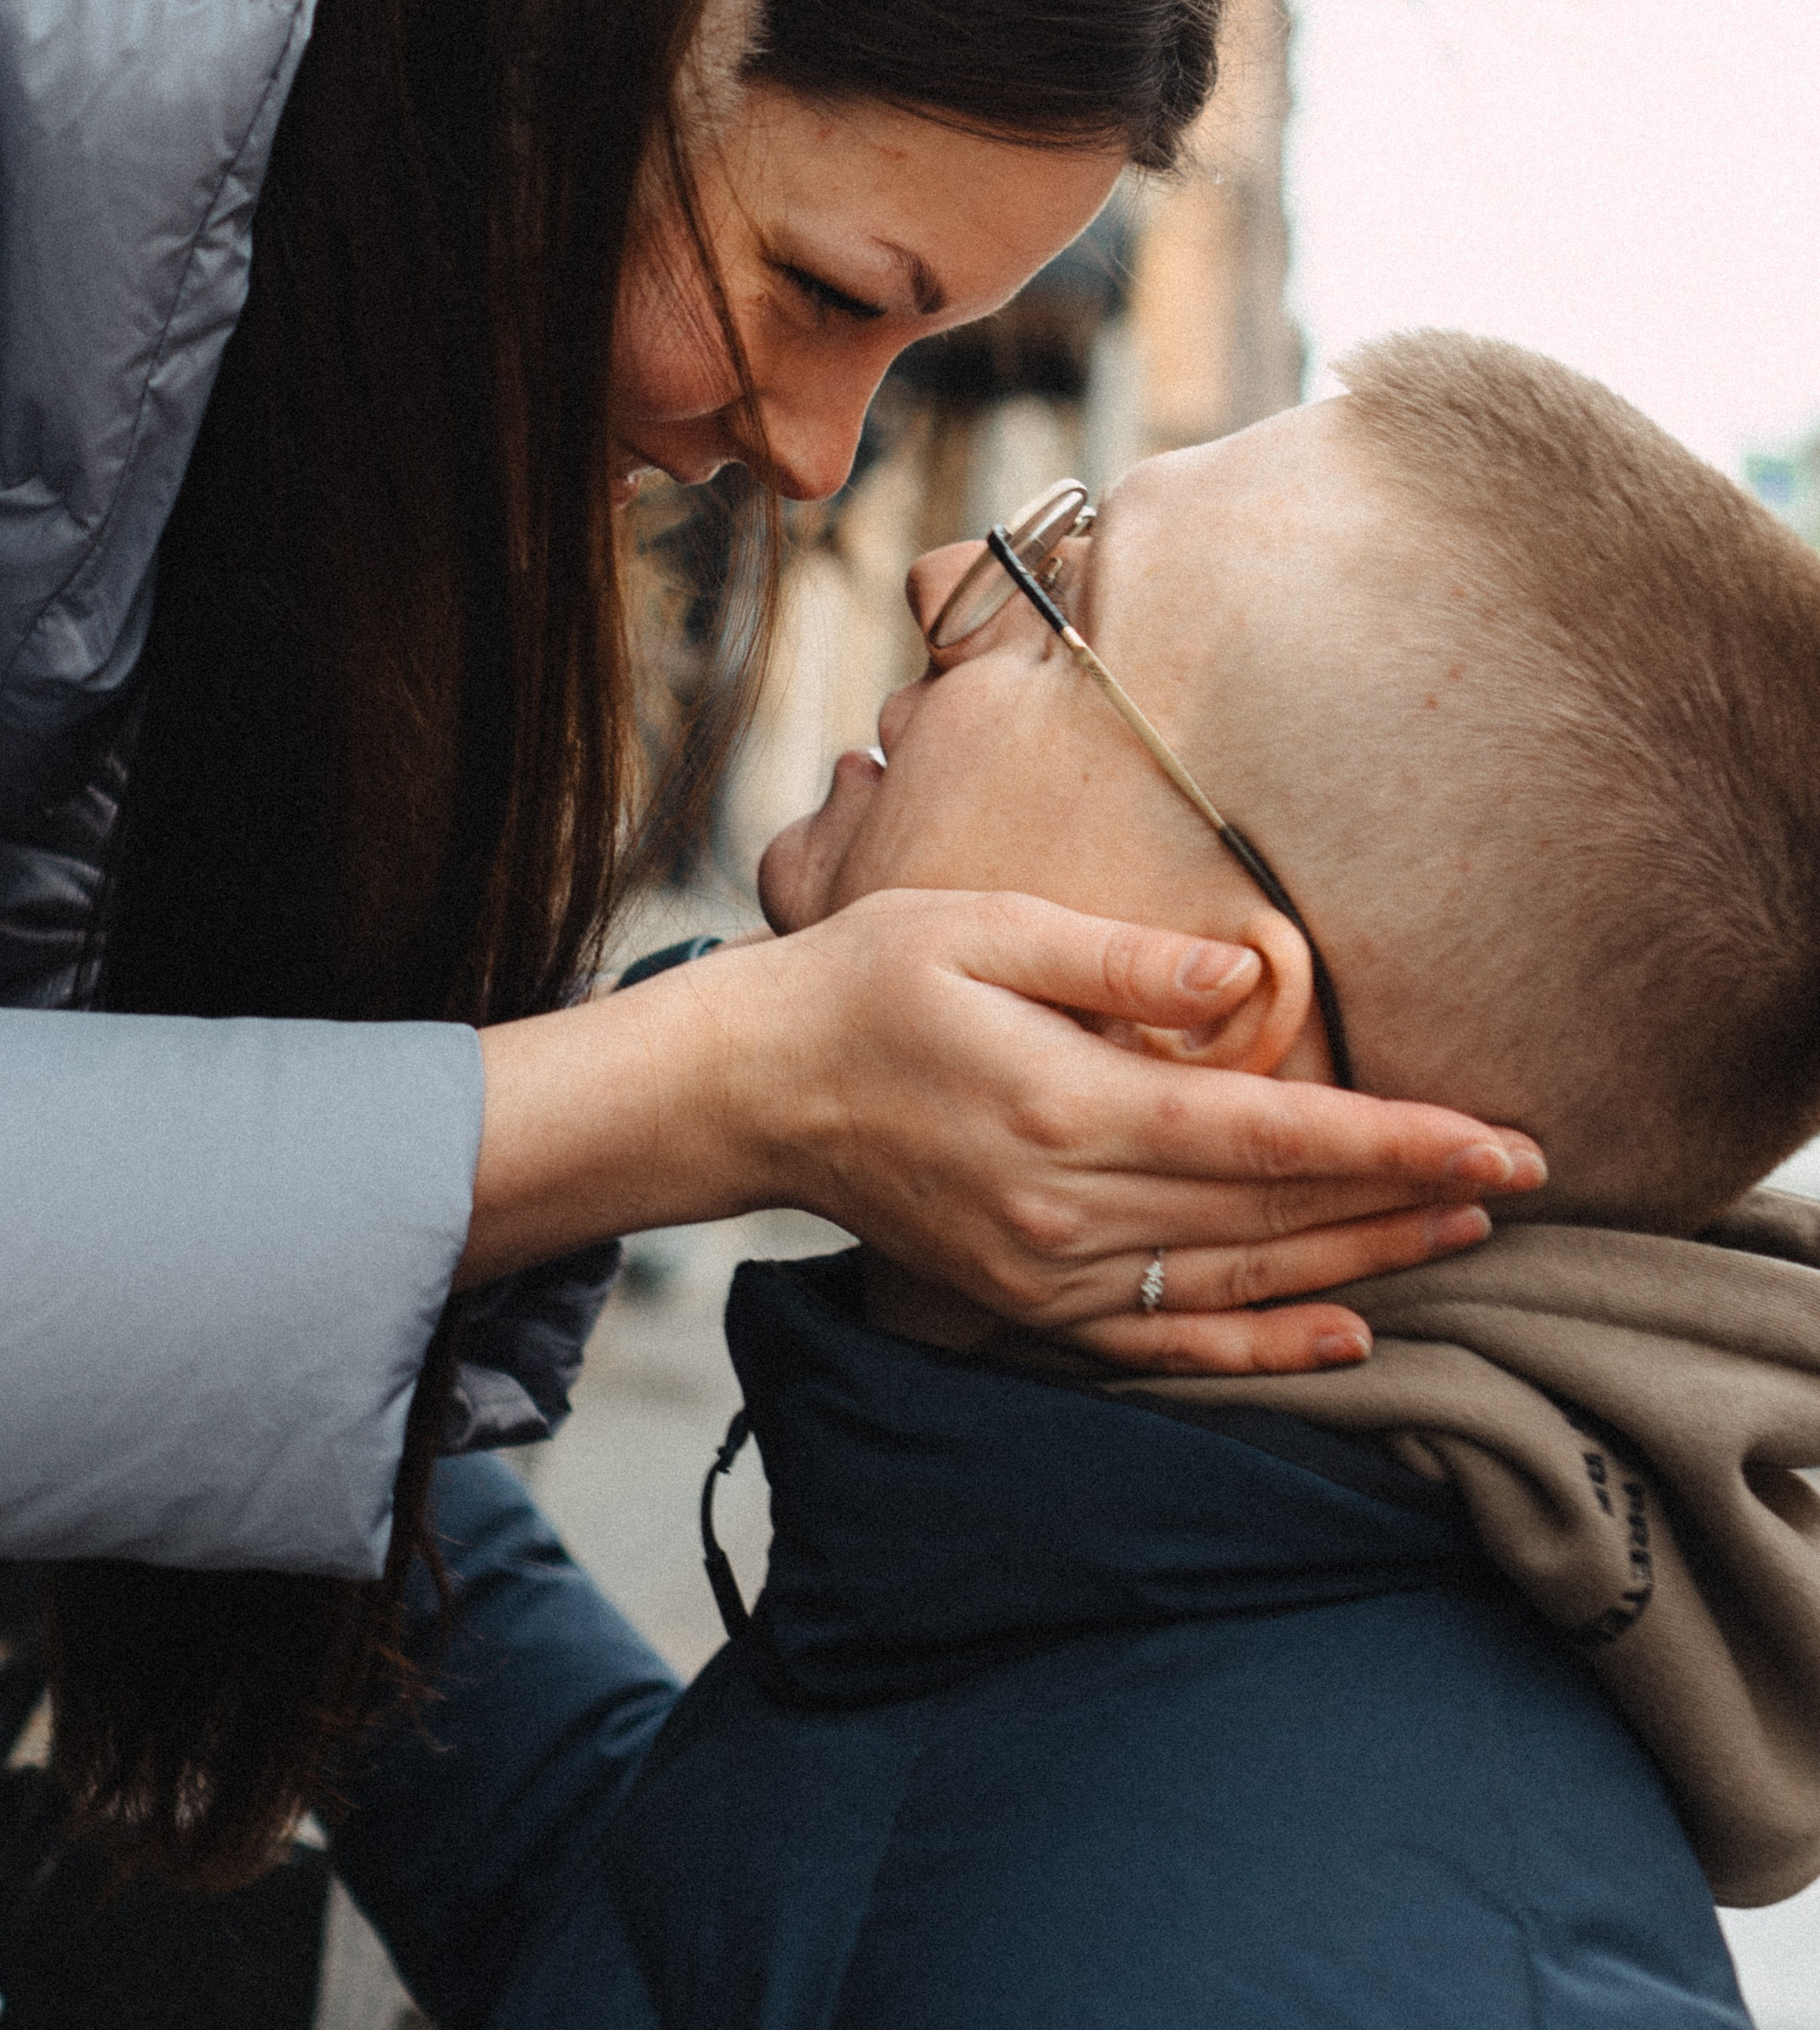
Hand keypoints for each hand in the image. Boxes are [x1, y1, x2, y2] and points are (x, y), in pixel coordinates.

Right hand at [463, 889, 1543, 1373]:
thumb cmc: (872, 980)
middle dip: (1406, 1199)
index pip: (1272, 1135)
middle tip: (1522, 1183)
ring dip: (1360, 1266)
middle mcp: (1067, 1208)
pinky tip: (1345, 1343)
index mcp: (1069, 1106)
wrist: (757, 1085)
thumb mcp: (984, 927)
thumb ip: (1119, 963)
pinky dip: (1261, 1353)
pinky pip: (1166, 1343)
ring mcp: (1048, 1272)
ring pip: (1238, 1284)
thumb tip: (1242, 974)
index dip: (1396, 1141)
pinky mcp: (1029, 1303)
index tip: (1500, 1140)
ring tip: (1464, 1240)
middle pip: (1274, 1215)